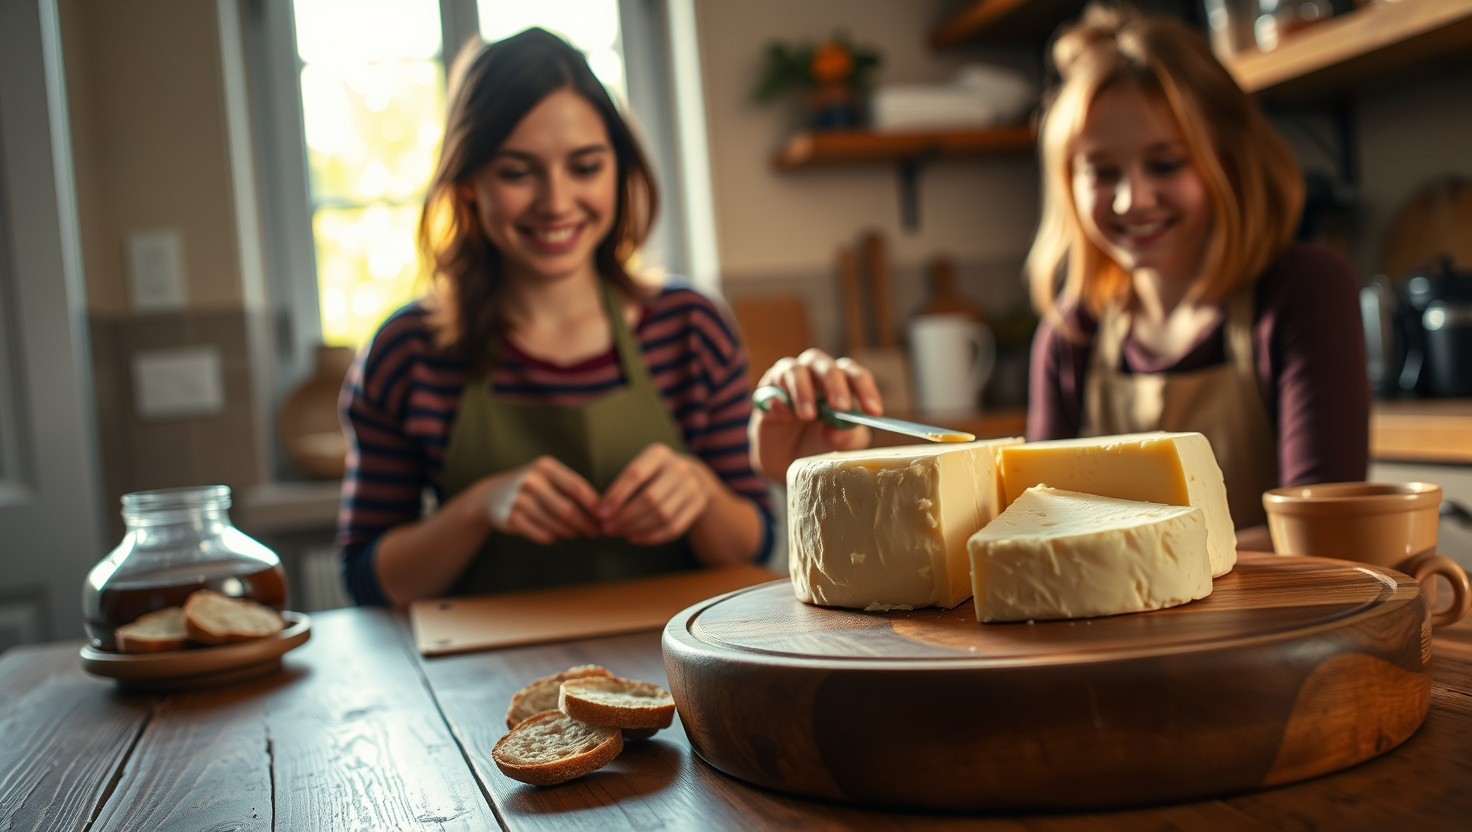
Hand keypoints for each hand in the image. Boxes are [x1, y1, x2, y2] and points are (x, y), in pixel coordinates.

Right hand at [478, 456, 600, 544]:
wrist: (490, 495)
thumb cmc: (531, 486)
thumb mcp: (548, 477)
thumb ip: (572, 489)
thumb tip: (603, 511)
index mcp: (545, 467)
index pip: (578, 487)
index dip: (594, 505)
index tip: (606, 517)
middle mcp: (531, 481)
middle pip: (568, 510)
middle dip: (586, 524)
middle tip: (597, 532)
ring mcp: (519, 500)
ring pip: (556, 525)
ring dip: (571, 532)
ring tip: (577, 532)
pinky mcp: (511, 519)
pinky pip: (543, 535)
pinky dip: (553, 537)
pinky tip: (554, 534)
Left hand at [596, 443, 711, 544]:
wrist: (694, 477)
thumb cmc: (655, 474)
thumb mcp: (642, 467)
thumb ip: (622, 485)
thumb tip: (600, 510)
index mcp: (659, 454)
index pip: (635, 474)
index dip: (616, 495)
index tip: (600, 513)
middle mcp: (679, 468)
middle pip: (650, 498)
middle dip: (625, 516)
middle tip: (607, 528)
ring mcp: (693, 487)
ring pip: (662, 515)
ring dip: (636, 528)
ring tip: (618, 533)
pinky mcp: (699, 505)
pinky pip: (674, 527)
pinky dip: (652, 537)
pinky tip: (634, 538)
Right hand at [749, 348, 883, 481]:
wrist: (786, 462)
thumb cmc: (820, 445)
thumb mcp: (840, 446)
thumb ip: (845, 437)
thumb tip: (837, 428)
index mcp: (840, 382)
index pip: (854, 374)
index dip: (865, 389)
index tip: (874, 412)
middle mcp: (814, 374)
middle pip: (825, 365)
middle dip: (835, 384)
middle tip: (840, 407)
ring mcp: (788, 380)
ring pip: (795, 369)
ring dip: (803, 390)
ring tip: (808, 416)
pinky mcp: (766, 392)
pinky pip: (770, 388)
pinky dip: (778, 399)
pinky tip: (784, 414)